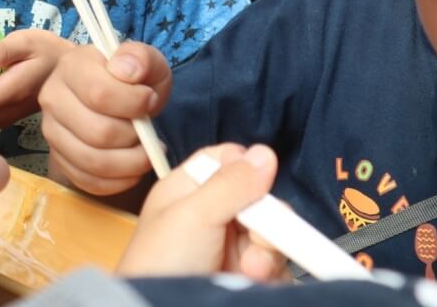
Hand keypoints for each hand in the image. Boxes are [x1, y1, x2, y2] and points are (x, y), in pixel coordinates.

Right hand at [37, 41, 171, 195]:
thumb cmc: (132, 81)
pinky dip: (119, 181)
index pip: (99, 94)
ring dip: (131, 163)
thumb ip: (140, 58)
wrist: (116, 99)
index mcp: (70, 67)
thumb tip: (127, 71)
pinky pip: (89, 181)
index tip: (150, 99)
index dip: (134, 103)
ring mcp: (52, 131)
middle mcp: (52, 98)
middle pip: (98, 132)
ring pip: (93, 161)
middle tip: (148, 131)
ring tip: (147, 152)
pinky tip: (134, 168)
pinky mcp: (59, 159)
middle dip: (134, 137)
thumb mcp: (146, 62)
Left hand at [117, 143, 285, 280]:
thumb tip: (265, 153)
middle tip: (257, 238)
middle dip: (266, 220)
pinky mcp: (244, 275)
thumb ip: (230, 184)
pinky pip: (276, 265)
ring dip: (269, 252)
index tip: (259, 184)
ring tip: (250, 270)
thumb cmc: (160, 264)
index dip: (247, 168)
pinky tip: (254, 282)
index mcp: (188, 189)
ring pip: (273, 234)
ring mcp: (229, 246)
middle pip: (260, 200)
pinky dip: (272, 273)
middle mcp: (211, 214)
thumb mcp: (193, 215)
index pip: (226, 161)